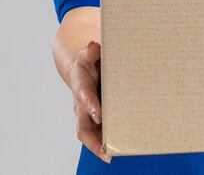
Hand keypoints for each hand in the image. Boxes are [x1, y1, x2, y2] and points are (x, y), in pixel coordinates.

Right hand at [71, 40, 110, 162]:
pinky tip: (121, 150)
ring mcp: (88, 116)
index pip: (85, 97)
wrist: (84, 70)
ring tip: (114, 156)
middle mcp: (82, 106)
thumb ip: (90, 52)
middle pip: (83, 127)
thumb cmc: (89, 63)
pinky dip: (107, 145)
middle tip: (106, 151)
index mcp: (81, 87)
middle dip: (93, 140)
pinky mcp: (97, 120)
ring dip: (101, 147)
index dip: (91, 106)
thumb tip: (93, 47)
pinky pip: (100, 135)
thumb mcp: (88, 54)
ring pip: (91, 136)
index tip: (100, 115)